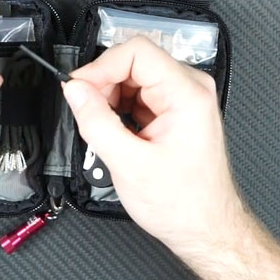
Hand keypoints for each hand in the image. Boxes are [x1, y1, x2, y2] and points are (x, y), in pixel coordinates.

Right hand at [62, 37, 243, 254]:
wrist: (204, 228)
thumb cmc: (182, 203)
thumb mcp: (128, 164)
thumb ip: (96, 122)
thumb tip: (75, 91)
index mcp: (188, 94)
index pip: (137, 52)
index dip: (101, 66)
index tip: (78, 86)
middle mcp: (190, 89)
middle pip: (134, 62)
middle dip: (103, 83)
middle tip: (85, 110)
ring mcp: (184, 98)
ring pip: (133, 77)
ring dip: (110, 97)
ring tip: (103, 128)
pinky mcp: (175, 109)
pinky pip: (140, 94)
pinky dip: (120, 108)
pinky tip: (117, 132)